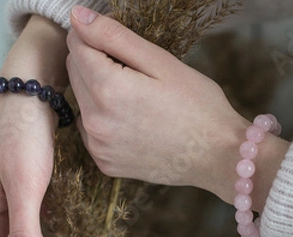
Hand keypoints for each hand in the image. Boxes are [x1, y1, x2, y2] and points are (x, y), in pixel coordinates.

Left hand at [66, 6, 288, 208]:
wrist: (218, 157)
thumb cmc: (199, 105)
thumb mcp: (161, 62)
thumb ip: (114, 37)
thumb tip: (77, 17)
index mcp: (108, 89)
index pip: (76, 45)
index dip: (96, 36)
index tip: (121, 43)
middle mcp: (95, 121)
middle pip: (74, 72)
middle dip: (96, 62)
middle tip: (136, 71)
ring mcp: (98, 146)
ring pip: (81, 100)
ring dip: (98, 91)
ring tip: (137, 98)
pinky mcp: (104, 163)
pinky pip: (91, 129)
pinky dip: (104, 119)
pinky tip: (134, 121)